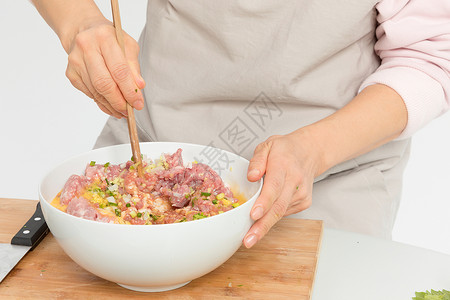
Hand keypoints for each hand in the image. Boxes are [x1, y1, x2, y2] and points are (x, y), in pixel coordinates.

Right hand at [65, 19, 144, 117]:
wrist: (83, 31)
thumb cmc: (109, 38)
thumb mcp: (127, 45)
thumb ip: (133, 66)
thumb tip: (138, 87)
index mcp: (104, 38)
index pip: (119, 70)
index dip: (130, 90)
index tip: (138, 103)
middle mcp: (86, 48)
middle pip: (104, 83)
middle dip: (119, 101)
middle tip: (129, 111)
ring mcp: (76, 61)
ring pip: (96, 91)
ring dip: (111, 105)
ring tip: (122, 111)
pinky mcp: (71, 73)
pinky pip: (89, 94)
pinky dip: (102, 103)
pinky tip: (111, 105)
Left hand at [243, 130, 322, 247]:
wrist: (310, 152)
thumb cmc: (284, 150)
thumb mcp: (267, 146)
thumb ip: (257, 160)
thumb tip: (251, 177)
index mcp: (283, 166)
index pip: (274, 187)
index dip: (264, 203)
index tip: (254, 215)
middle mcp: (295, 182)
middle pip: (278, 207)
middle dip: (262, 226)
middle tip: (248, 241)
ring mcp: (302, 194)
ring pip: (280, 214)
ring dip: (264, 226)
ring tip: (249, 237)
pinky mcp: (304, 203)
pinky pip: (284, 213)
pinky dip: (272, 217)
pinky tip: (264, 217)